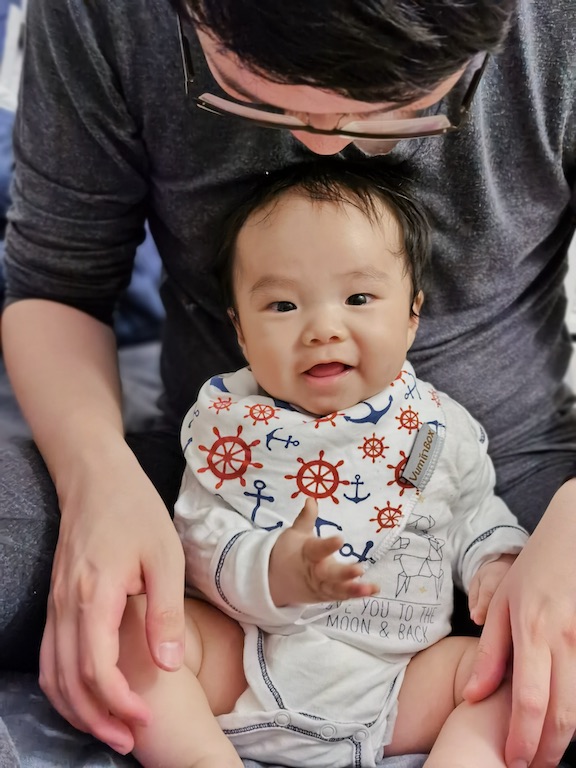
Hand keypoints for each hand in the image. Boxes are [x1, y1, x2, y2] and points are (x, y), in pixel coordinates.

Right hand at [39, 444, 185, 754]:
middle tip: (128, 740)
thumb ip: (165, 612)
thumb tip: (167, 665)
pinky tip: (86, 696)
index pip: (96, 669)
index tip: (146, 717)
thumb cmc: (136, 511)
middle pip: (69, 681)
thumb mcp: (165, 557)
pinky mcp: (56, 600)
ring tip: (109, 728)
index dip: (119, 702)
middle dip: (97, 718)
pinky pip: (50, 655)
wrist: (96, 478)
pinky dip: (63, 686)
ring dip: (76, 709)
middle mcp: (66, 606)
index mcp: (95, 596)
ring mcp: (55, 604)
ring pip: (52, 674)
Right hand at [269, 497, 378, 605]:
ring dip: (353, 589)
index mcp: (307, 554)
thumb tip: (311, 498)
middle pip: (329, 574)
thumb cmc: (290, 552)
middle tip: (359, 570)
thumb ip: (307, 518)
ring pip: (337, 589)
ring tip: (370, 587)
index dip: (328, 546)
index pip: (317, 550)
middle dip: (344, 574)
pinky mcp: (326, 595)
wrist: (274, 580)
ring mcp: (320, 586)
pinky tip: (373, 589)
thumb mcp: (296, 533)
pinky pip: (341, 596)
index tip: (340, 539)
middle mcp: (314, 572)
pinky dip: (356, 594)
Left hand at [463, 479, 575, 767]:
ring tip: (544, 753)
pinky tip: (563, 721)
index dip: (521, 738)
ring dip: (564, 738)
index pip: (527, 699)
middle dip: (547, 750)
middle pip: (561, 714)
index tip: (513, 761)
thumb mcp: (502, 602)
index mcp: (533, 631)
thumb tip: (473, 696)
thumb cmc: (534, 568)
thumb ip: (490, 652)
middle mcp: (563, 641)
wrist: (575, 535)